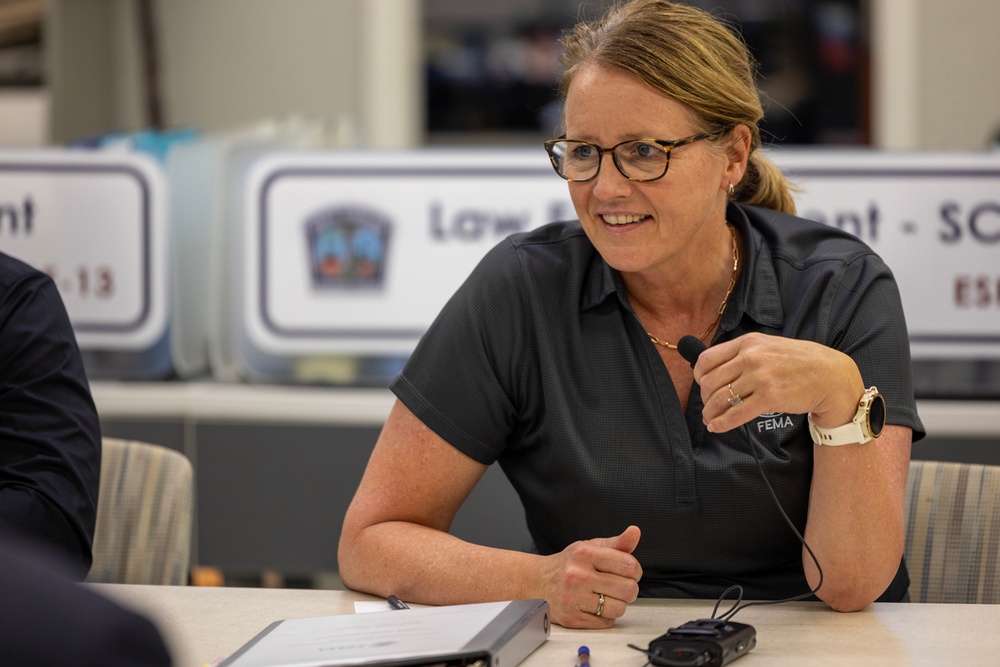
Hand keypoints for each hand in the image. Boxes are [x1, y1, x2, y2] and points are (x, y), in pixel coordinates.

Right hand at [539, 525, 641, 627]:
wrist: (537, 581)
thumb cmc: (568, 564)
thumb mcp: (590, 547)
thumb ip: (617, 543)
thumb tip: (635, 532)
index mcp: (585, 554)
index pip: (629, 565)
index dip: (635, 571)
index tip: (628, 572)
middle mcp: (578, 575)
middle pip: (628, 590)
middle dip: (628, 589)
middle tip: (618, 586)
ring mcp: (574, 598)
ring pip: (619, 609)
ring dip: (617, 604)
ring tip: (605, 596)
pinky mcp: (572, 617)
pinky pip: (606, 623)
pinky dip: (604, 616)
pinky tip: (594, 605)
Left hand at [691, 332, 864, 433]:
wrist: (831, 376)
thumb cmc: (800, 362)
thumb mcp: (769, 346)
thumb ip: (744, 353)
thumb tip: (717, 370)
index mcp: (748, 342)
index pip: (707, 359)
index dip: (700, 376)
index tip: (703, 386)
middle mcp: (751, 357)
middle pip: (710, 381)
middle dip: (705, 397)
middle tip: (710, 406)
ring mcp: (760, 377)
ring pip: (720, 399)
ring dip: (710, 412)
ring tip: (710, 419)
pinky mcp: (769, 397)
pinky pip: (736, 414)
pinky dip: (721, 424)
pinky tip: (716, 427)